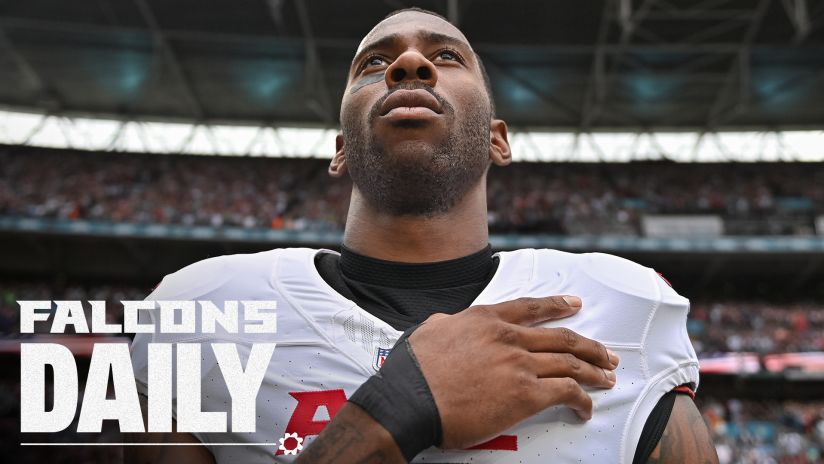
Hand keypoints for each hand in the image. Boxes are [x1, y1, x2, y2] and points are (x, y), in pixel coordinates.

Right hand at [409, 295, 618, 448]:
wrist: (410, 399)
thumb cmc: (415, 370)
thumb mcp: (432, 330)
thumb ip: (451, 323)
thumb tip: (451, 324)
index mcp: (486, 320)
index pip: (531, 308)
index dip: (558, 305)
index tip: (575, 304)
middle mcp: (508, 337)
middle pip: (562, 337)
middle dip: (591, 347)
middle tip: (607, 354)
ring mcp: (519, 364)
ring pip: (571, 363)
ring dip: (595, 372)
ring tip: (607, 379)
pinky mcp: (525, 394)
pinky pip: (566, 392)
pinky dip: (583, 400)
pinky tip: (586, 407)